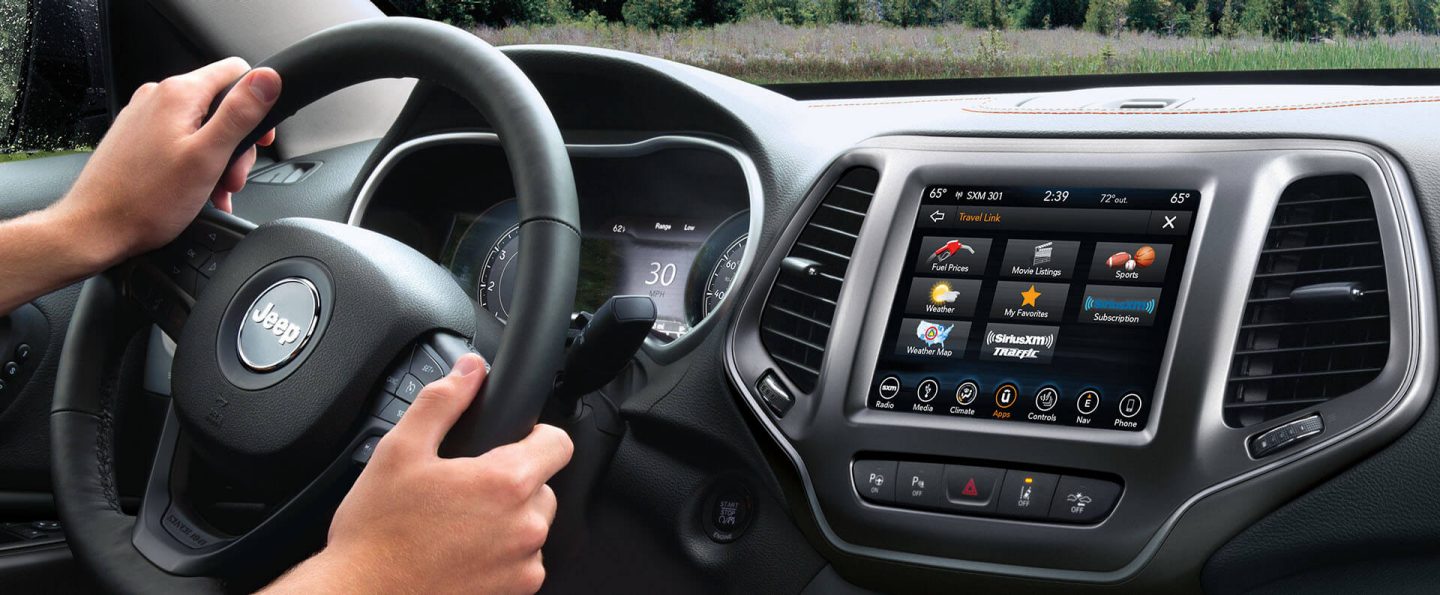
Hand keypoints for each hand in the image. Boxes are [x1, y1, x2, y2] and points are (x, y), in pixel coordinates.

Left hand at [52, 57, 279, 263]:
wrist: (97, 227)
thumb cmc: (147, 199)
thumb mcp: (208, 156)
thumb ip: (241, 114)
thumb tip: (269, 79)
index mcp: (179, 94)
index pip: (236, 72)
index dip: (258, 102)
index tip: (260, 137)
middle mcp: (158, 97)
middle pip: (220, 104)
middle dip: (237, 143)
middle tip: (233, 177)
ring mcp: (145, 116)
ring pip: (202, 125)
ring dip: (218, 158)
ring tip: (215, 189)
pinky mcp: (137, 136)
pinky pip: (180, 140)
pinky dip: (197, 163)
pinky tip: (199, 190)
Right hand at [262, 354, 574, 594]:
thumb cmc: (376, 534)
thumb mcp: (401, 450)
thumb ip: (443, 401)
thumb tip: (470, 370)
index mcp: (505, 483)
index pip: (559, 443)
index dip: (536, 435)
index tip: (511, 441)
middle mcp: (525, 527)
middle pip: (543, 486)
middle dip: (512, 482)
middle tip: (465, 489)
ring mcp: (522, 565)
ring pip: (532, 526)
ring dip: (507, 521)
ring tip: (457, 524)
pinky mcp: (514, 593)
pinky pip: (522, 563)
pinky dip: (500, 556)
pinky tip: (461, 552)